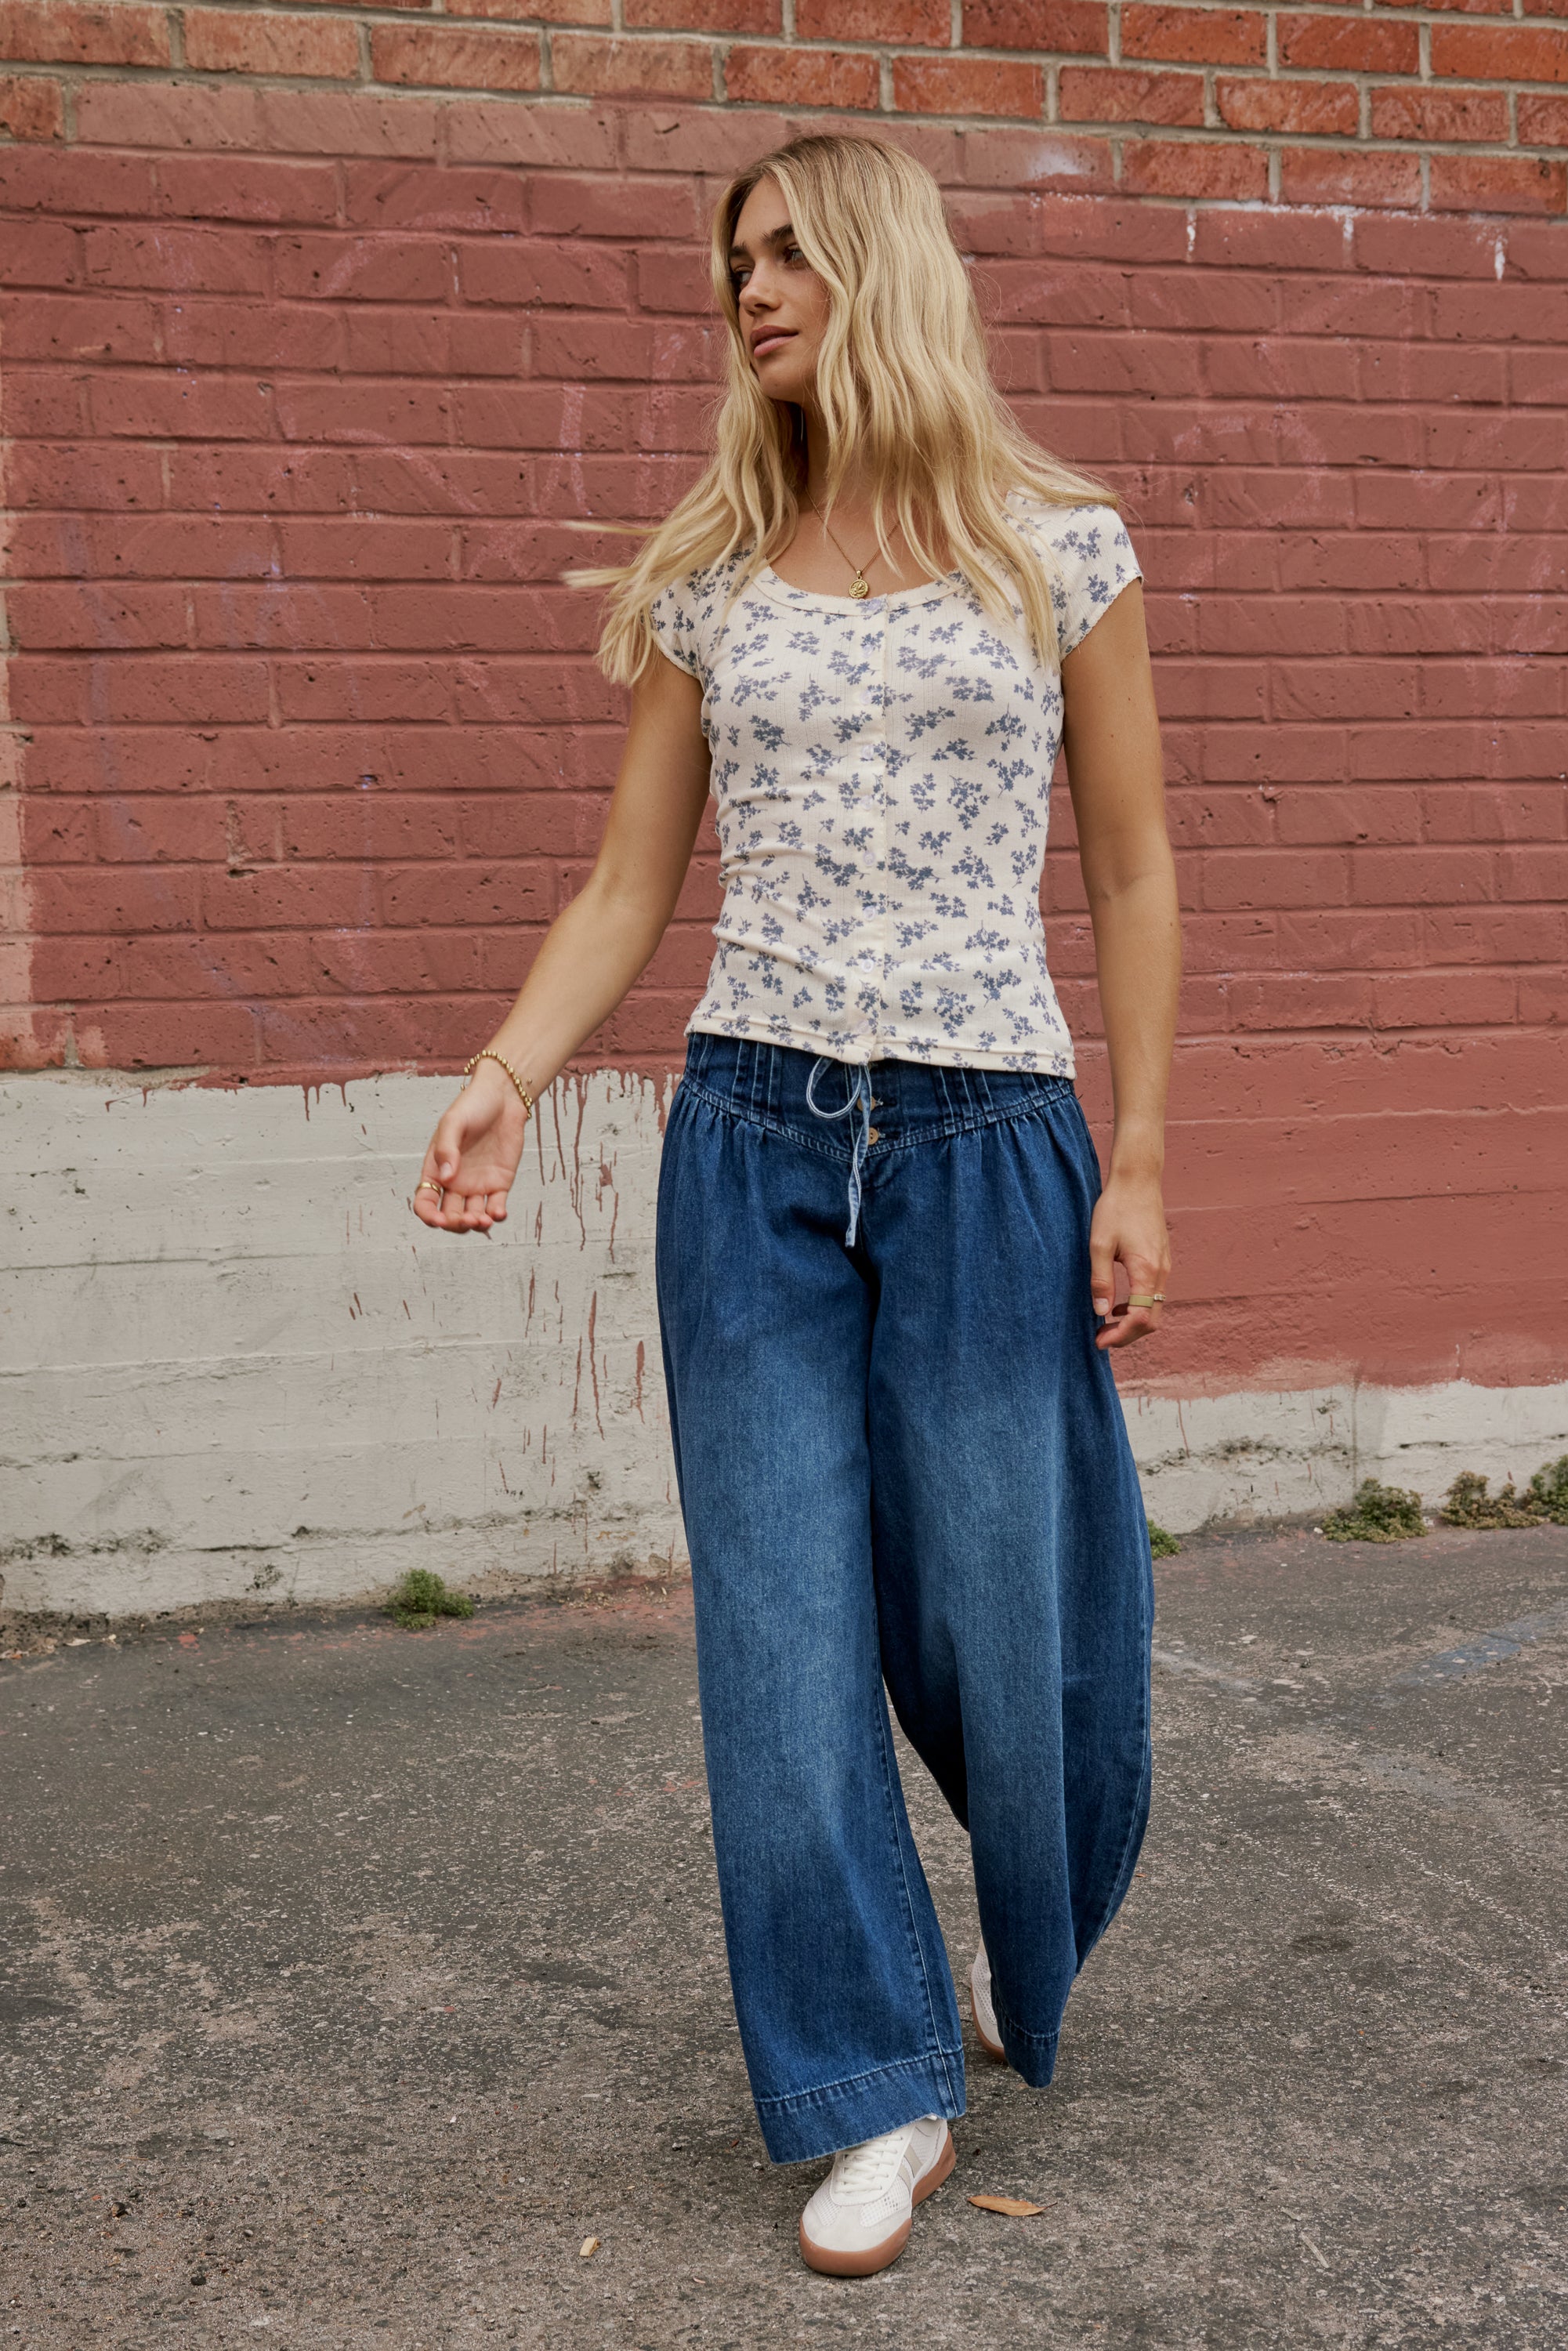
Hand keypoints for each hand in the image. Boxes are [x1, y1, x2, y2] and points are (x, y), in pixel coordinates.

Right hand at [412, 1062, 528, 1234]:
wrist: (504, 1098)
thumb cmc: (473, 1106)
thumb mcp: (454, 1123)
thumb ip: (447, 1149)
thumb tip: (446, 1179)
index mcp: (436, 1169)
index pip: (425, 1201)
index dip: (429, 1215)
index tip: (439, 1220)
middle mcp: (454, 1182)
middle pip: (449, 1215)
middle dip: (456, 1224)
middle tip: (467, 1219)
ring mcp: (477, 1185)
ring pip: (472, 1216)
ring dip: (476, 1225)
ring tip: (484, 1220)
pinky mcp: (499, 1183)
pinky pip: (496, 1207)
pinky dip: (497, 1216)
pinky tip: (498, 1214)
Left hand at [1089, 1173, 1169, 1350]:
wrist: (1138, 1182)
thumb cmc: (1116, 1208)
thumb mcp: (1099, 1244)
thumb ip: (1100, 1280)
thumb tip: (1100, 1312)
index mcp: (1147, 1271)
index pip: (1139, 1319)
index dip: (1120, 1336)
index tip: (1098, 1341)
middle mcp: (1161, 1273)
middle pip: (1151, 1321)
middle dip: (1127, 1336)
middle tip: (1100, 1338)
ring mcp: (1165, 1267)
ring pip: (1154, 1310)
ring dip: (1132, 1323)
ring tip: (1105, 1324)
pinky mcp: (1162, 1262)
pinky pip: (1154, 1296)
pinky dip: (1138, 1308)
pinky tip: (1118, 1305)